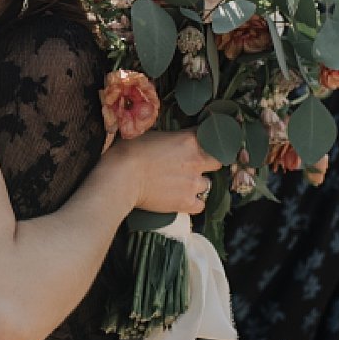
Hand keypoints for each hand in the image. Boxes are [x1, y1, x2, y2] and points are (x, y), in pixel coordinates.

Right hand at [100, 129, 218, 215]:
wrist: (122, 177)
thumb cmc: (129, 152)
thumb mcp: (151, 135)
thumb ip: (169, 139)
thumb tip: (169, 142)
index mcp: (189, 140)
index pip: (209, 137)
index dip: (204, 140)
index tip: (198, 144)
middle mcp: (196, 161)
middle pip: (217, 161)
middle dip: (207, 163)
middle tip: (192, 165)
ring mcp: (193, 183)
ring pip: (207, 184)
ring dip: (197, 184)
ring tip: (182, 184)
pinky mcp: (186, 202)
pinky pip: (200, 205)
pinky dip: (193, 203)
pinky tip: (182, 199)